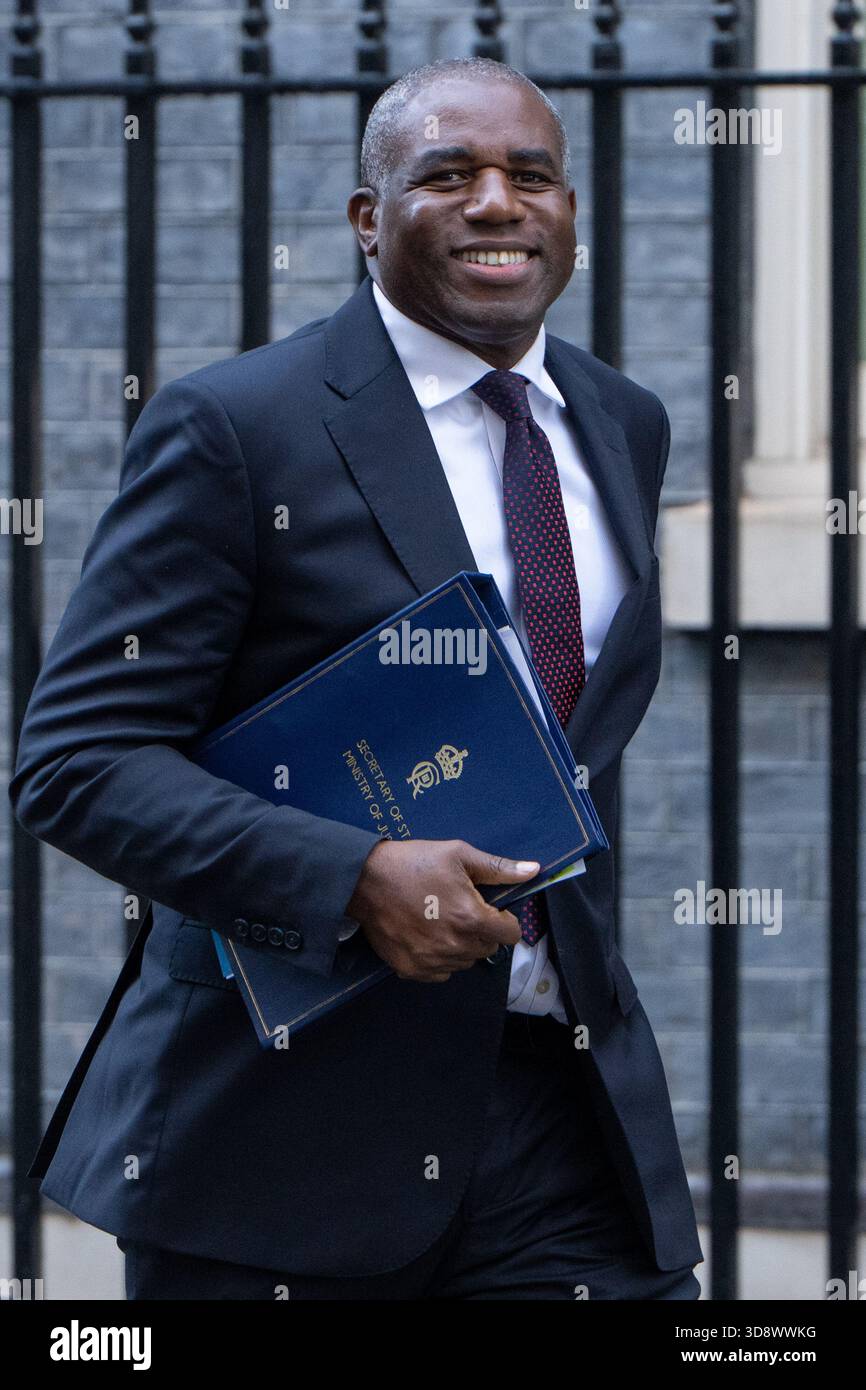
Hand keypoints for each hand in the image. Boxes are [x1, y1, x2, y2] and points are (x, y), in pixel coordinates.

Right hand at [345, 838, 537, 982]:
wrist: (364, 880)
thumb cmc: (414, 863)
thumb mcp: (458, 855)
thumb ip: (498, 868)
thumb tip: (533, 871)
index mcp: (472, 919)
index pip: (511, 935)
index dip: (505, 919)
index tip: (491, 908)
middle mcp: (456, 946)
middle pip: (489, 949)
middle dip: (483, 931)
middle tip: (462, 910)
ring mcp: (432, 961)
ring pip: (466, 962)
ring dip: (463, 945)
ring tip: (443, 921)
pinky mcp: (412, 970)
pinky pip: (442, 972)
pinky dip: (441, 958)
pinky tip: (428, 936)